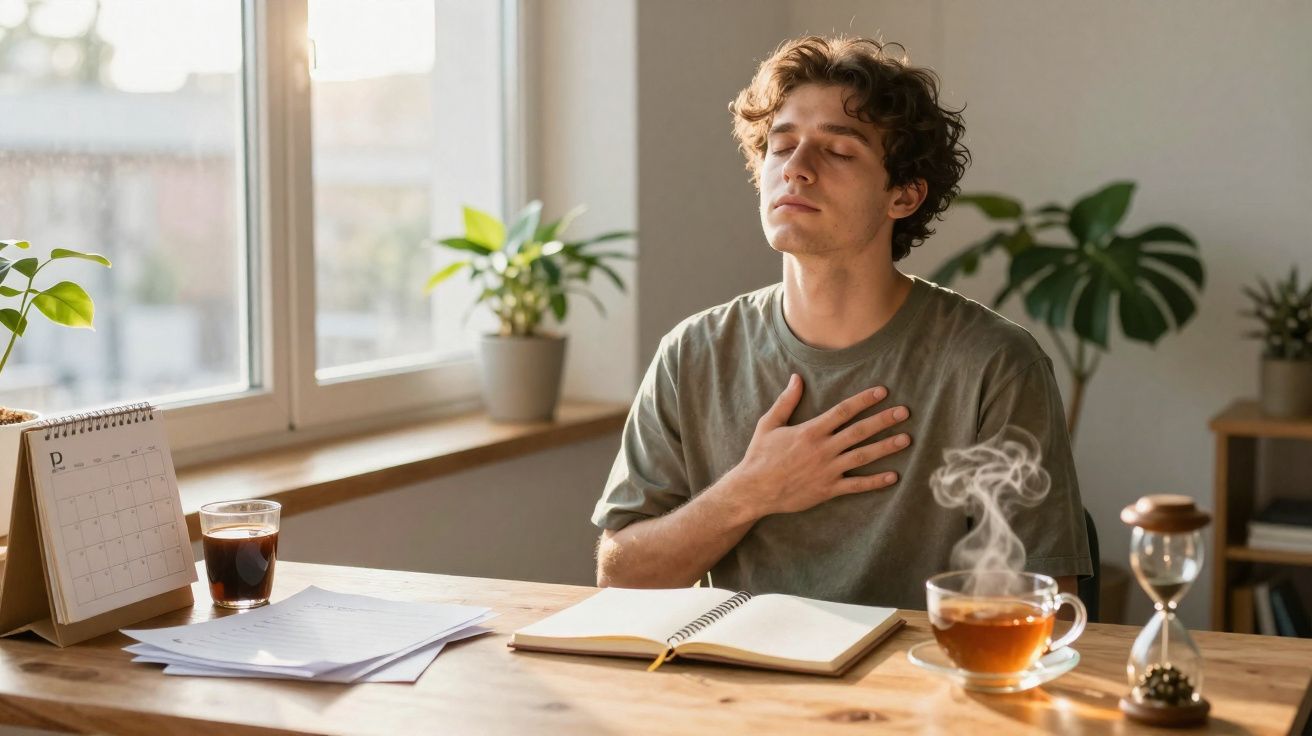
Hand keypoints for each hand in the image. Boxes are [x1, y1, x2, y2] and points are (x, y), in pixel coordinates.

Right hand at [728, 373, 910, 517]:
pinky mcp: (828, 490)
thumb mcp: (769, 424)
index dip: (864, 400)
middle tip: (904, 412)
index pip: (843, 411)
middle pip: (859, 431)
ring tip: (906, 439)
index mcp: (810, 431)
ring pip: (863, 456)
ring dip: (886, 447)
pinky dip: (875, 481)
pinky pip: (856, 485)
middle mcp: (823, 449)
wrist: (754, 489)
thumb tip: (796, 377)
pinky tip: (893, 476)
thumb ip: (786, 401)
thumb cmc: (760, 455)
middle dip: (883, 420)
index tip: (882, 392)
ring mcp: (827, 470)